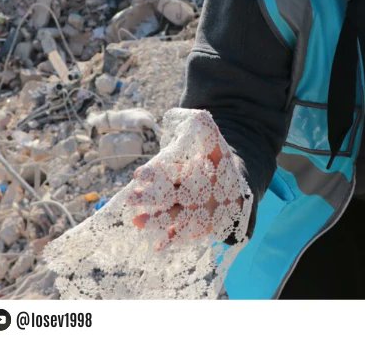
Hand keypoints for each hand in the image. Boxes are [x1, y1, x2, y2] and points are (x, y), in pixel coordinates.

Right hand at [124, 108, 250, 250]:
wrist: (234, 194)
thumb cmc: (223, 171)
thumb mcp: (220, 152)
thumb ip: (210, 135)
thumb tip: (200, 115)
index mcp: (185, 174)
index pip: (169, 173)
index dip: (156, 174)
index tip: (140, 175)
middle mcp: (181, 193)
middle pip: (163, 195)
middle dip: (147, 197)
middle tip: (130, 198)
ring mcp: (185, 211)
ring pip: (166, 215)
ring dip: (152, 219)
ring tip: (136, 223)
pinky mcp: (191, 228)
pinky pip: (179, 235)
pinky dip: (169, 241)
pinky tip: (157, 248)